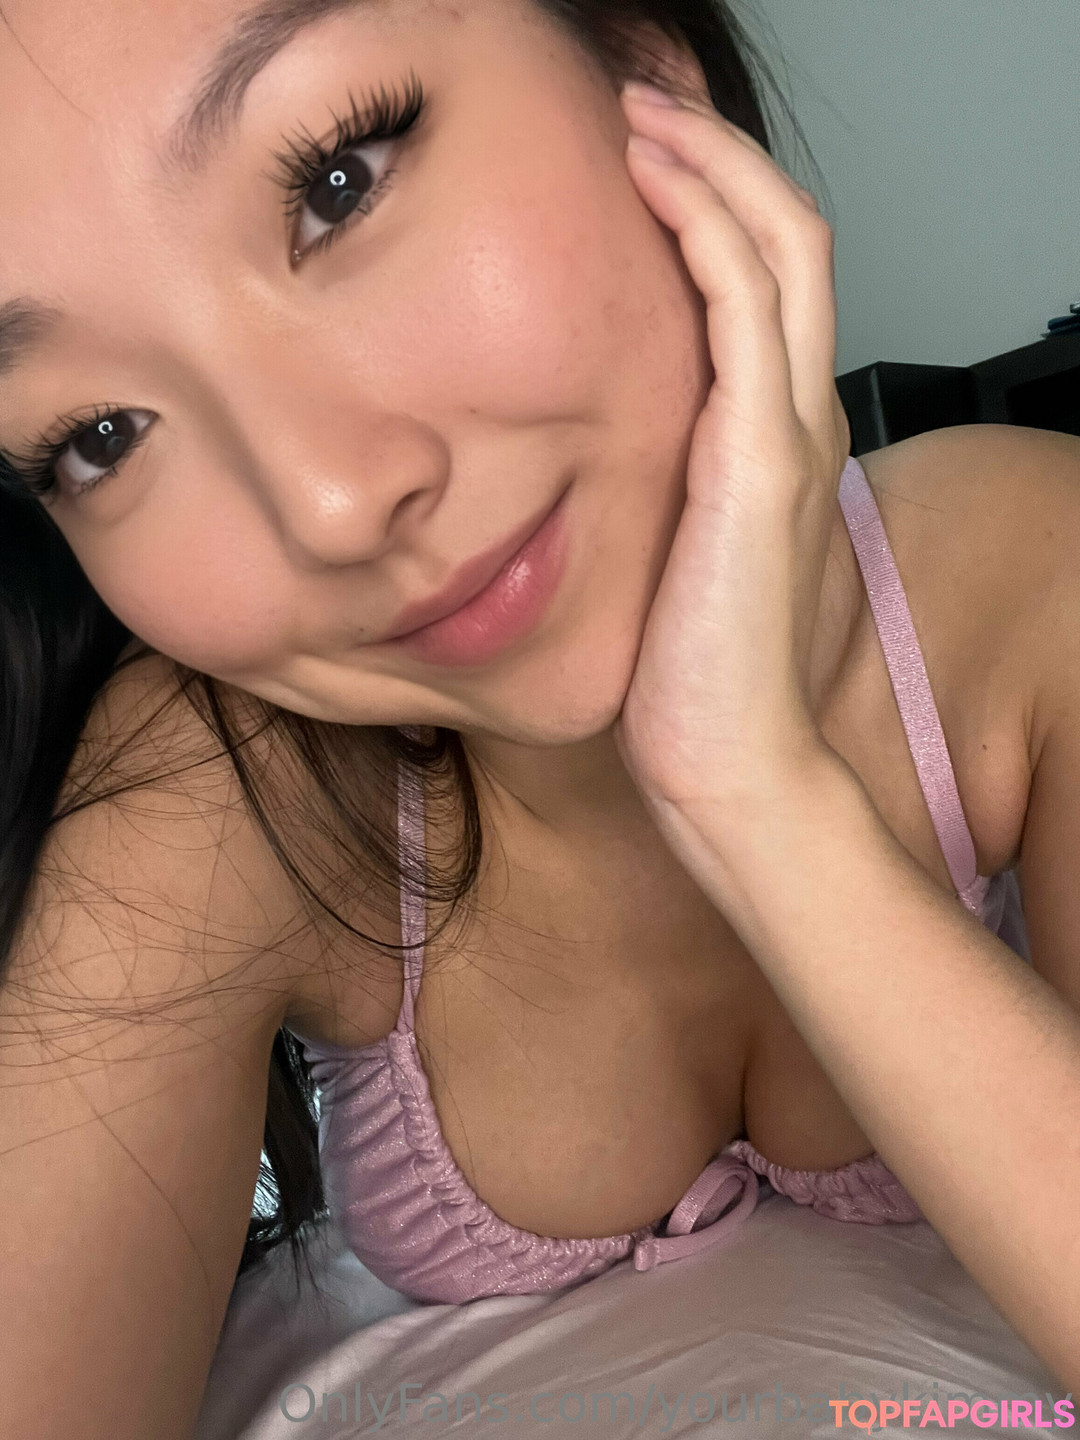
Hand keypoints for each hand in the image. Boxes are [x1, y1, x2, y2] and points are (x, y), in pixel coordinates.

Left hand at [613, 82, 851, 830]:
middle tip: (643, 108)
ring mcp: (788, 433)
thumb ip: (659, 496)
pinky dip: (708, 223)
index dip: (721, 207)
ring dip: (712, 164)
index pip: (770, 284)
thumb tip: (592, 467)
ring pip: (781, 246)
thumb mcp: (671, 559)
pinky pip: (746, 301)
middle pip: (790, 238)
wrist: (725, 759)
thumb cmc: (689, 677)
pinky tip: (652, 182)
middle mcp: (796, 419)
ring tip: (641, 115)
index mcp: (773, 441)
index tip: (646, 165)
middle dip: (719, 156)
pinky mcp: (761, 459)